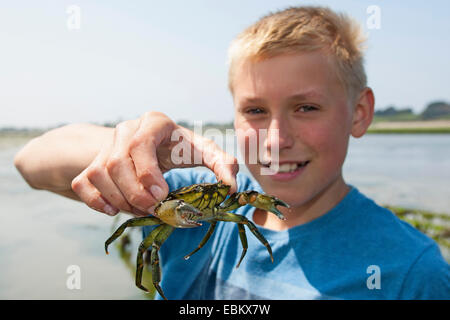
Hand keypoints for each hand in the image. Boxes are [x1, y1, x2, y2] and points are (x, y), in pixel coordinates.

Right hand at [71, 112, 237, 215]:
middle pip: (118, 162)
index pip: (142, 144)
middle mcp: (127, 129)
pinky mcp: (91, 162)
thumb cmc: (177, 149)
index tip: (162, 195)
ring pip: (101, 174)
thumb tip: (232, 186)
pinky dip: (96, 201)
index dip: (148, 172)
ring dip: (121, 200)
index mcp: (155, 122)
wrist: (145, 146)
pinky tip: (113, 210)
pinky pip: (84, 183)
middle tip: (155, 209)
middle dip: (136, 193)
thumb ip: (220, 162)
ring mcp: (105, 145)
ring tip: (142, 210)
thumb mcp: (199, 150)